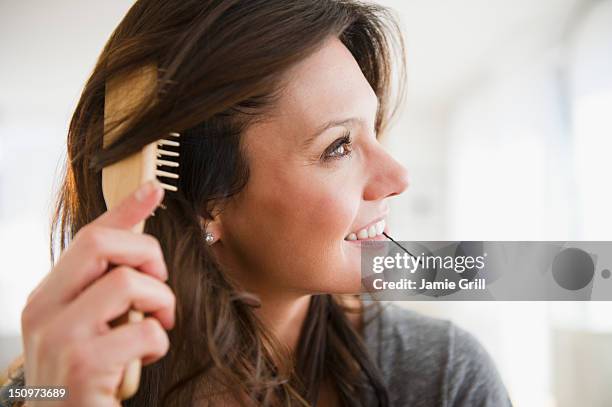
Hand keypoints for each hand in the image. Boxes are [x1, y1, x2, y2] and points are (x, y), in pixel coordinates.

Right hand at [21, 180, 174, 405]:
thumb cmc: (86, 377)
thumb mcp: (90, 326)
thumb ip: (107, 290)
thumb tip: (141, 250)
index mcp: (47, 296)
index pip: (87, 237)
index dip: (125, 210)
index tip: (154, 188)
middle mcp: (43, 310)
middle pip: (101, 245)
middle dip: (147, 254)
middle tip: (158, 284)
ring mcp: (58, 337)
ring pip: (126, 282)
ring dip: (159, 301)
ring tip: (158, 323)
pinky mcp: (81, 365)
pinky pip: (142, 330)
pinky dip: (157, 341)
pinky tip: (146, 355)